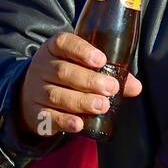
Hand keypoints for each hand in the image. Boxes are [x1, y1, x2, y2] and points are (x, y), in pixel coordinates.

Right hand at [18, 32, 142, 136]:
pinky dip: (64, 121)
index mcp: (55, 48)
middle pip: (63, 72)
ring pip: (56, 95)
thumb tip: (136, 87)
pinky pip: (48, 117)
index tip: (102, 60)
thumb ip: (110, 73)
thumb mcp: (83, 66)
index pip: (64, 43)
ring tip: (102, 106)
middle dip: (90, 81)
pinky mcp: (35, 113)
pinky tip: (79, 123)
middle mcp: (42, 67)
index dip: (82, 51)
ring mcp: (35, 90)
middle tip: (111, 88)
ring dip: (81, 101)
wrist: (32, 93)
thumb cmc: (68, 74)